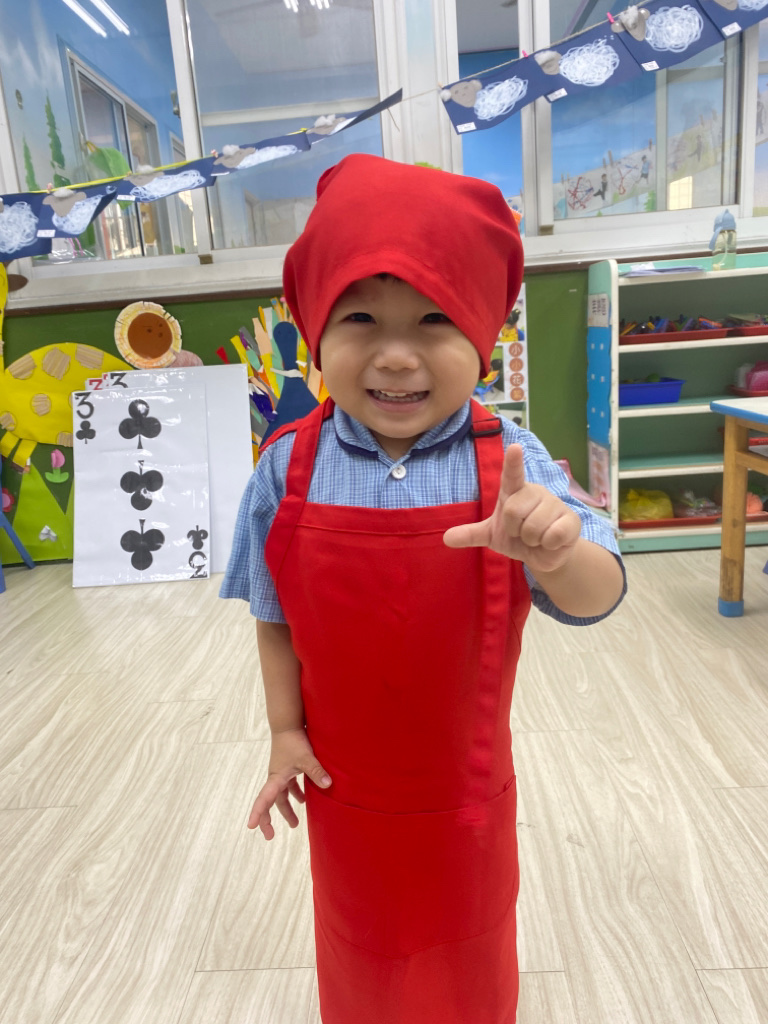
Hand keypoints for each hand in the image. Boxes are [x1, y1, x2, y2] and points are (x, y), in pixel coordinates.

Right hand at [248, 728, 331, 839]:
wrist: (288, 724)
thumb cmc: (293, 741)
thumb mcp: (306, 758)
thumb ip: (316, 772)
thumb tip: (328, 785)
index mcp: (276, 778)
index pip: (264, 800)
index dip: (258, 814)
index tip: (251, 827)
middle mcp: (276, 778)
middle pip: (270, 802)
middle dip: (269, 819)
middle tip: (270, 836)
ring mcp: (281, 773)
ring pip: (281, 796)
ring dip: (286, 809)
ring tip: (294, 823)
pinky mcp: (288, 767)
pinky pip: (289, 786)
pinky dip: (295, 794)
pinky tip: (304, 799)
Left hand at [443, 443, 581, 574]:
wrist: (545, 554)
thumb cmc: (518, 537)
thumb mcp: (492, 536)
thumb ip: (471, 534)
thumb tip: (446, 538)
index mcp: (514, 492)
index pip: (512, 474)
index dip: (513, 462)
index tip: (515, 447)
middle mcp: (535, 493)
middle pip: (513, 511)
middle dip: (514, 530)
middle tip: (522, 533)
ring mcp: (555, 504)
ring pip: (533, 526)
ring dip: (531, 540)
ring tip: (537, 538)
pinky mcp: (571, 520)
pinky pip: (553, 535)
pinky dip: (547, 545)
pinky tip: (551, 542)